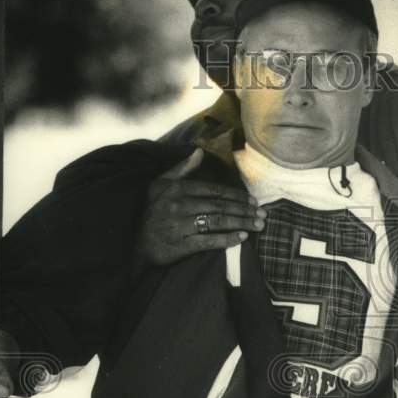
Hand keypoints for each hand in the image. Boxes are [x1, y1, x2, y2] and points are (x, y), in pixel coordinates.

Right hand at [136, 147, 264, 267]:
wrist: (135, 242)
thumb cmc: (151, 211)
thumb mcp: (161, 184)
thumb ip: (181, 169)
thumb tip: (199, 152)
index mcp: (179, 189)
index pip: (214, 191)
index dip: (236, 196)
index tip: (253, 201)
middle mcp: (180, 205)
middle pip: (220, 206)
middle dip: (245, 210)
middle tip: (263, 214)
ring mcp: (181, 226)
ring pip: (218, 222)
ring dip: (242, 223)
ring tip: (259, 226)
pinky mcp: (181, 245)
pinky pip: (209, 241)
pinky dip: (227, 239)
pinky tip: (242, 238)